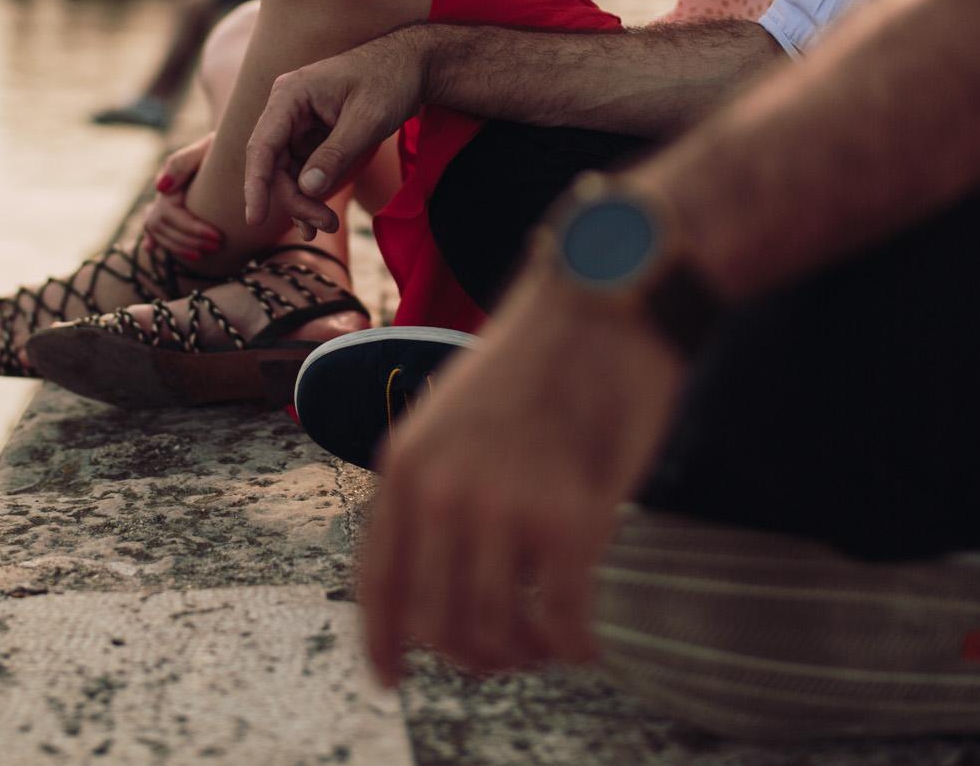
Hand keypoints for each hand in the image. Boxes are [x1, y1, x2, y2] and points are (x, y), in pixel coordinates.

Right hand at [142, 135, 223, 262]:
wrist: (222, 145)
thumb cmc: (216, 148)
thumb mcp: (203, 148)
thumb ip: (180, 163)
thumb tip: (160, 188)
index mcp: (170, 180)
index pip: (172, 213)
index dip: (192, 229)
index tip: (217, 237)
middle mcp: (162, 193)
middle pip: (161, 226)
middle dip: (188, 240)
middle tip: (217, 246)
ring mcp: (163, 201)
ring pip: (157, 232)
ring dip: (178, 247)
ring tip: (203, 254)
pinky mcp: (170, 209)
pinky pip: (156, 229)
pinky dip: (158, 241)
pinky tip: (155, 250)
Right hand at [242, 30, 429, 234]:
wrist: (412, 65)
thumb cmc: (391, 81)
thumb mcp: (367, 119)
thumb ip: (336, 154)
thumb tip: (307, 188)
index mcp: (290, 95)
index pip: (261, 146)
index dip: (256, 185)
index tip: (255, 219)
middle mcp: (286, 108)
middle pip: (273, 165)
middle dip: (295, 199)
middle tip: (326, 224)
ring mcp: (297, 122)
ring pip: (286, 171)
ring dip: (303, 201)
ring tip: (329, 224)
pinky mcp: (312, 135)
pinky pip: (302, 169)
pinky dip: (310, 193)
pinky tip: (319, 217)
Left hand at [358, 256, 688, 684]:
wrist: (601, 300)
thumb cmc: (536, 358)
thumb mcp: (449, 415)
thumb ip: (434, 487)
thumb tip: (439, 575)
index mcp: (405, 465)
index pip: (379, 582)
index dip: (382, 642)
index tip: (391, 679)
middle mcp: (444, 492)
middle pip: (439, 624)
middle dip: (473, 655)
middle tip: (507, 653)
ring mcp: (507, 506)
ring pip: (496, 633)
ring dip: (524, 654)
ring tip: (548, 641)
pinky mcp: (574, 517)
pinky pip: (562, 620)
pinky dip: (575, 645)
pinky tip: (588, 641)